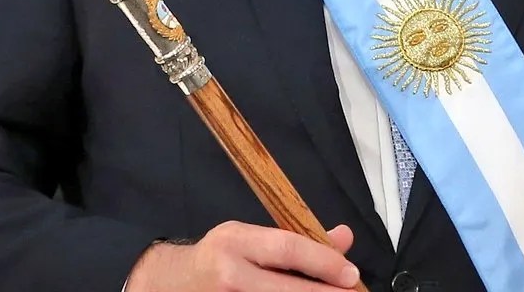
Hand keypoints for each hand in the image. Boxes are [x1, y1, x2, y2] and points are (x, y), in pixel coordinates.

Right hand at [126, 221, 360, 290]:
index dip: (323, 262)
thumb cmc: (219, 256)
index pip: (288, 247)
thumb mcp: (252, 237)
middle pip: (287, 289)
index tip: (351, 274)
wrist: (172, 283)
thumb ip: (296, 238)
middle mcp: (230, 274)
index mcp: (237, 241)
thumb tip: (344, 238)